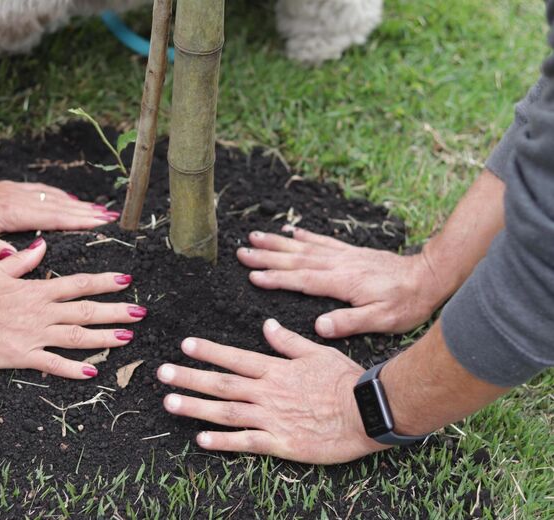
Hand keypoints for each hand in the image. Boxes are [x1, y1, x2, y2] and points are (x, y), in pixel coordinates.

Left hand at [0, 176, 116, 261]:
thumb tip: (18, 256)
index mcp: (11, 213)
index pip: (53, 217)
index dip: (79, 220)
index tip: (101, 222)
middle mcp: (18, 199)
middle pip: (60, 206)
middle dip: (88, 212)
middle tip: (112, 217)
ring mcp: (15, 192)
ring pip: (54, 198)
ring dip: (78, 204)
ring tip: (100, 210)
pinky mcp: (10, 189)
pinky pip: (42, 191)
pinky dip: (61, 196)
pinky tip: (70, 200)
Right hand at [0, 238, 146, 377]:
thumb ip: (23, 260)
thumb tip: (44, 246)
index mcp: (36, 290)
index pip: (78, 284)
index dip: (104, 283)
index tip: (126, 281)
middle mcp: (41, 312)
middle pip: (86, 311)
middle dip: (116, 311)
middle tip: (140, 313)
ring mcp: (34, 335)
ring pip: (77, 337)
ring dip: (105, 338)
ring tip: (128, 338)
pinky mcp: (22, 356)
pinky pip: (54, 364)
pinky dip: (74, 369)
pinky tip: (93, 372)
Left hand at [157, 320, 383, 463]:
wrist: (368, 412)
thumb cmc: (345, 380)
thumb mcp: (317, 352)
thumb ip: (288, 341)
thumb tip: (266, 325)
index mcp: (276, 369)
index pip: (235, 357)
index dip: (208, 350)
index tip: (185, 344)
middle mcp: (268, 392)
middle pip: (222, 383)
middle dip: (190, 377)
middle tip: (162, 373)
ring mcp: (272, 418)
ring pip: (226, 411)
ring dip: (196, 407)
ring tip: (170, 403)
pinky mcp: (281, 443)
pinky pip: (246, 442)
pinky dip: (223, 441)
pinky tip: (201, 440)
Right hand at [237, 226, 443, 337]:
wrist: (429, 277)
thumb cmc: (406, 303)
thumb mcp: (381, 320)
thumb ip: (349, 322)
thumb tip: (318, 326)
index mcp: (342, 282)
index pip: (301, 279)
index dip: (276, 278)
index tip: (252, 276)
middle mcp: (338, 264)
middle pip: (295, 259)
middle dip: (266, 256)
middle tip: (241, 251)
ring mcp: (344, 255)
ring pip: (304, 247)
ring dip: (278, 243)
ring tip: (255, 237)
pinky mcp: (351, 252)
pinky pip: (323, 241)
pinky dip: (305, 236)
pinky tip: (292, 233)